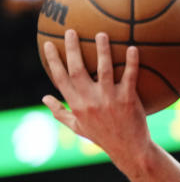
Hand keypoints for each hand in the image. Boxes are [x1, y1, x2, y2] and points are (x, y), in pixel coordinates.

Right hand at [41, 29, 150, 162]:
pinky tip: (132, 48)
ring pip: (104, 69)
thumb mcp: (79, 127)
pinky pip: (130, 76)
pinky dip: (131, 62)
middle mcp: (91, 101)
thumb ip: (61, 112)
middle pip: (77, 70)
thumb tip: (45, 97)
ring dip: (102, 50)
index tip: (48, 44)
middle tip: (72, 31)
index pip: (60, 79)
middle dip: (72, 49)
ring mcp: (110, 99)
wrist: (130, 150)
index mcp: (77, 105)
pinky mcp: (129, 100)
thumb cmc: (104, 137)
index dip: (53, 60)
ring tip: (101, 34)